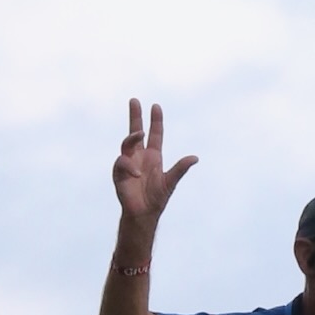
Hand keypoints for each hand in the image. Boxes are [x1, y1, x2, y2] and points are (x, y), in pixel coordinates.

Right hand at [113, 98, 196, 245]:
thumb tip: (195, 158)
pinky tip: (137, 174)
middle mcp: (139, 156)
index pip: (155, 134)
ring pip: (127, 143)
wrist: (143, 214)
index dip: (155, 121)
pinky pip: (121, 163)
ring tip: (140, 133)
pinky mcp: (119, 173)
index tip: (156, 106)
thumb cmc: (157, 198)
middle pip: (135, 132)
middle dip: (135, 116)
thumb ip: (180, 169)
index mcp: (153, 156)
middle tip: (134, 100)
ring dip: (133, 137)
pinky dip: (129, 166)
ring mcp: (128, 163)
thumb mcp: (171, 181)